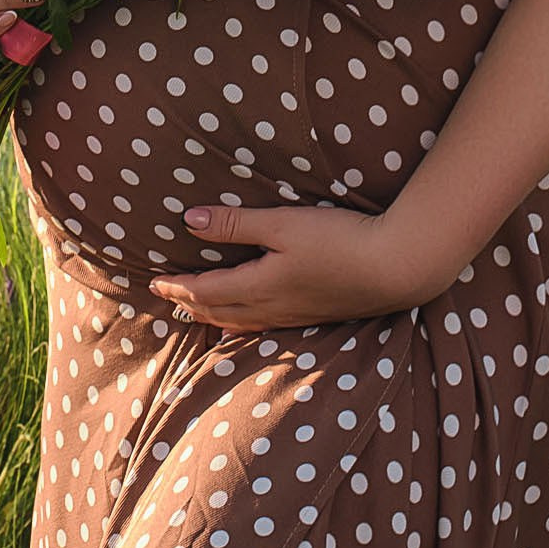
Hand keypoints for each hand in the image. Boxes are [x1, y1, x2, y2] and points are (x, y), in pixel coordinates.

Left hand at [149, 199, 442, 331]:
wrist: (394, 268)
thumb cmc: (338, 240)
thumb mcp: (283, 224)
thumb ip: (236, 224)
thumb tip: (190, 221)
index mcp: (259, 286)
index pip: (206, 291)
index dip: (178, 287)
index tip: (155, 282)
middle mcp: (272, 308)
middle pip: (219, 311)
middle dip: (189, 304)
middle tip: (168, 298)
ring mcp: (294, 316)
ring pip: (241, 323)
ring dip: (213, 317)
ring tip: (198, 313)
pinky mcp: (314, 315)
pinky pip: (264, 326)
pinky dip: (241, 324)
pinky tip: (246, 322)